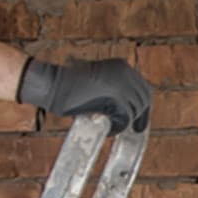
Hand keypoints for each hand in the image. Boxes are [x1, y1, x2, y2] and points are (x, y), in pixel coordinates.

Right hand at [15, 57, 151, 133]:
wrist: (53, 84)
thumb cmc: (67, 85)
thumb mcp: (96, 82)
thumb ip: (112, 92)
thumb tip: (125, 112)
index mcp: (121, 67)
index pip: (143, 88)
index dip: (144, 106)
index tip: (140, 122)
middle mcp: (126, 73)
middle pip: (143, 100)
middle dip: (139, 116)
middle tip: (134, 130)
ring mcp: (122, 86)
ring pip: (134, 111)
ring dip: (123, 122)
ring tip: (108, 126)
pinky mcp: (116, 99)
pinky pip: (124, 120)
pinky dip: (116, 128)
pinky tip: (106, 129)